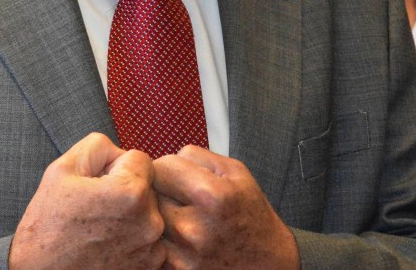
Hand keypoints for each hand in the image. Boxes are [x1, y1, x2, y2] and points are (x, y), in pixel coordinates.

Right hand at [9, 132, 165, 269]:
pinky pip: (150, 237)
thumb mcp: (62, 169)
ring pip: (149, 211)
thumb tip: (120, 151)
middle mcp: (149, 221)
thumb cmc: (48, 226)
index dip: (116, 166)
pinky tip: (108, 243)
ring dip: (131, 214)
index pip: (140, 158)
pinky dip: (134, 237)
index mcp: (130, 191)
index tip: (98, 183)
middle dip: (125, 189)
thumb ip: (97, 145)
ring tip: (100, 227)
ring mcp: (151, 248)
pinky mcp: (150, 266)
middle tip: (96, 207)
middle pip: (147, 185)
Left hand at [153, 145, 298, 269]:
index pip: (161, 167)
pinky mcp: (179, 269)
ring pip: (149, 218)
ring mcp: (185, 252)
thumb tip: (168, 155)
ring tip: (181, 212)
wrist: (266, 261)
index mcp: (212, 195)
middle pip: (151, 193)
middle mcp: (194, 226)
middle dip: (161, 188)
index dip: (168, 166)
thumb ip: (198, 155)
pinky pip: (155, 242)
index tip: (176, 172)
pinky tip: (182, 232)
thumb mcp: (235, 172)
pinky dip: (163, 235)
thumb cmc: (249, 211)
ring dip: (159, 212)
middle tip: (178, 192)